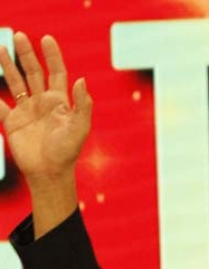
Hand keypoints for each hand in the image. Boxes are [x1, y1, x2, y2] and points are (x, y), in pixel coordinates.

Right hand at [0, 32, 91, 183]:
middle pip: (34, 72)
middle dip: (28, 54)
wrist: (49, 173)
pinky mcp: (12, 122)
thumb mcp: (79, 129)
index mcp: (60, 103)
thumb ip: (83, 105)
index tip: (47, 38)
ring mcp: (27, 111)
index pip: (57, 73)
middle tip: (20, 36)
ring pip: (16, 82)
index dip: (53, 56)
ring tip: (2, 48)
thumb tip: (82, 80)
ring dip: (9, 66)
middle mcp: (43, 103)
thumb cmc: (67, 153)